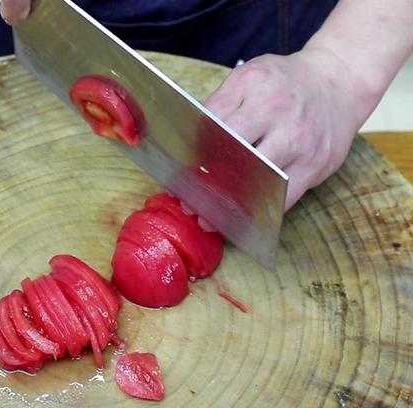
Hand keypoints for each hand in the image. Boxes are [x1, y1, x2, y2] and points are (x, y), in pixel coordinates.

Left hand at [205, 48, 363, 209]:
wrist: (339, 81)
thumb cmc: (284, 83)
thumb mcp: (248, 77)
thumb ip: (219, 105)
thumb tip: (190, 143)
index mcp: (253, 85)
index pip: (212, 124)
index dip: (192, 153)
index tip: (180, 173)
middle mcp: (277, 110)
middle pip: (232, 154)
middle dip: (207, 181)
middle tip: (189, 201)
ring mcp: (299, 139)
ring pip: (257, 180)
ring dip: (231, 203)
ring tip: (211, 217)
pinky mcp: (316, 163)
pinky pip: (283, 198)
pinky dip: (262, 210)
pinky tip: (244, 217)